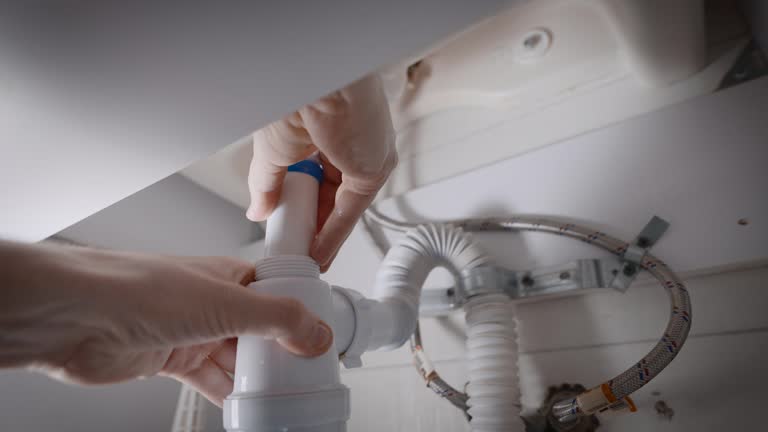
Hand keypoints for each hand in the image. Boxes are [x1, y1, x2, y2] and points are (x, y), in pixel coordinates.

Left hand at [0, 241, 333, 405]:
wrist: (77, 317)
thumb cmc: (139, 290)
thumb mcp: (227, 303)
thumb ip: (277, 319)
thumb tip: (317, 333)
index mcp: (230, 276)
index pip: (278, 293)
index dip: (302, 315)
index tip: (322, 340)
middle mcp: (213, 302)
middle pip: (260, 331)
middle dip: (281, 354)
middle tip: (305, 376)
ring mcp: (192, 332)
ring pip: (237, 359)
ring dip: (256, 378)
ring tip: (281, 397)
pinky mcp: (171, 359)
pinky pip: (210, 379)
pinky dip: (228, 393)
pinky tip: (244, 406)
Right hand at [247, 74, 396, 270]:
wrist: (310, 79)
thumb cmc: (295, 94)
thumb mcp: (273, 151)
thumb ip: (268, 185)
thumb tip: (258, 210)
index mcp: (331, 129)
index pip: (321, 178)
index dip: (305, 206)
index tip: (292, 229)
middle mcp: (354, 142)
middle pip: (335, 194)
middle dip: (314, 224)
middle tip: (297, 247)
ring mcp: (366, 155)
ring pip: (344, 205)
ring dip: (323, 234)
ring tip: (303, 257)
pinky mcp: (374, 168)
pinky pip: (352, 209)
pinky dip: (334, 233)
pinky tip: (318, 252)